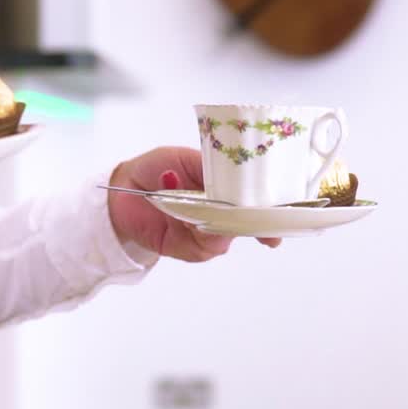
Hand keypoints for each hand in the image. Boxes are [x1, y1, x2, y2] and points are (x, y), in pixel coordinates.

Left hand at [107, 146, 281, 262]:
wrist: (124, 190)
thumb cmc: (157, 169)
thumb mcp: (189, 158)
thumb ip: (213, 169)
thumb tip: (233, 180)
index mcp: (228, 190)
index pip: (257, 203)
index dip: (273, 213)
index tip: (283, 220)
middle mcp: (222, 214)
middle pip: (247, 225)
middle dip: (250, 223)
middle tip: (242, 214)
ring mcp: (207, 234)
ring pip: (225, 238)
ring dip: (213, 223)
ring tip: (190, 204)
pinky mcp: (189, 249)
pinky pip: (202, 247)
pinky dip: (193, 231)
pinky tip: (177, 214)